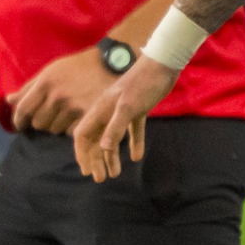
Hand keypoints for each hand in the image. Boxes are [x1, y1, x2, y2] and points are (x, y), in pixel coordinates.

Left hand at [5, 47, 112, 134]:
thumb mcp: (51, 71)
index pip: (23, 110)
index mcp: (46, 82)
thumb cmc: (77, 67)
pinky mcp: (89, 116)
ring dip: (55, 125)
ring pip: (54, 129)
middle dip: (40, 121)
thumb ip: (29, 87)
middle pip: (38, 123)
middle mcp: (58, 96)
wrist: (111, 64)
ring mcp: (74, 107)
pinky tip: (76, 117)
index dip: (18, 121)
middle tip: (48, 114)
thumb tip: (8, 101)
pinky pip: (70, 132)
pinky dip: (70, 128)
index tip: (20, 125)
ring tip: (65, 114)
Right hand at [72, 58, 177, 181]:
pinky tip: (136, 157)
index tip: (87, 171)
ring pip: (112, 139)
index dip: (82, 154)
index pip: (82, 136)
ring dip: (112, 157)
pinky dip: (133, 144)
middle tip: (101, 179)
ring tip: (115, 174)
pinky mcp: (137, 111)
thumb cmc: (142, 84)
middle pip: (96, 141)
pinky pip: (132, 131)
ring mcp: (122, 112)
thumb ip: (114, 128)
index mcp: (99, 111)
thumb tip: (102, 149)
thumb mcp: (127, 108)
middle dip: (96, 160)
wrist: (162, 65)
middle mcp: (107, 113)